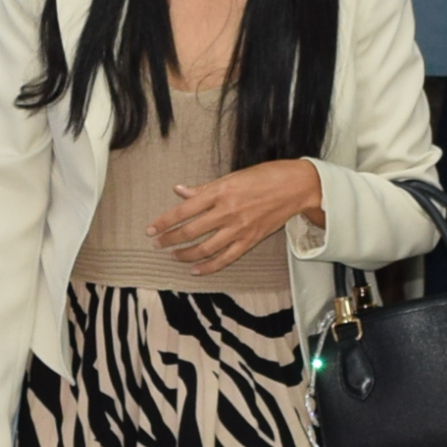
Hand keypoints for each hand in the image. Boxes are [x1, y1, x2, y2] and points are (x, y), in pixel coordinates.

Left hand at [150, 158, 323, 274]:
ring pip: (205, 248)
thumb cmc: (264, 176)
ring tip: (174, 256)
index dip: (164, 222)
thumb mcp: (232, 176)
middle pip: (191, 231)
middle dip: (170, 240)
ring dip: (185, 254)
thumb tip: (179, 191)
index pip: (184, 210)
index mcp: (220, 192)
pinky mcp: (250, 240)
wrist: (296, 187)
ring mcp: (239, 228)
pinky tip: (196, 270)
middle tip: (157, 244)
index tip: (151, 229)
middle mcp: (227, 211)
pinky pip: (226, 258)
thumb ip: (204, 188)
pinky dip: (209, 267)